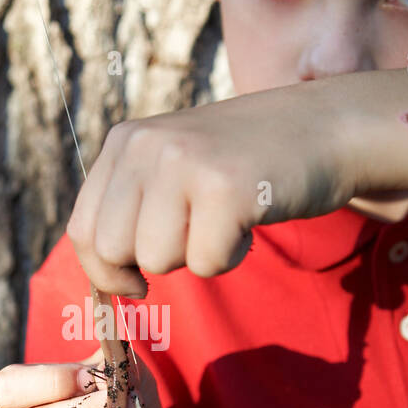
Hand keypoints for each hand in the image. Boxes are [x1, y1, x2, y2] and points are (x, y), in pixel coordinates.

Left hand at [66, 85, 355, 295]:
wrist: (324, 127)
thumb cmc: (246, 163)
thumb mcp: (172, 166)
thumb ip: (132, 206)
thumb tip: (105, 279)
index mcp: (124, 141)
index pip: (83, 230)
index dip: (105, 270)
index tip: (134, 280)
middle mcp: (146, 145)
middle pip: (112, 251)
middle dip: (151, 265)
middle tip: (193, 239)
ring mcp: (185, 163)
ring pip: (157, 260)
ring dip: (195, 256)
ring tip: (225, 217)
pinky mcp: (226, 189)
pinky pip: (206, 263)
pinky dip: (232, 256)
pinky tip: (249, 218)